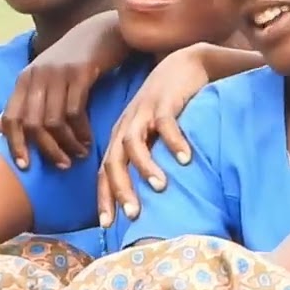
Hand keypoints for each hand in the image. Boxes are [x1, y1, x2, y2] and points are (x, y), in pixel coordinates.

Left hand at [0, 11, 128, 169]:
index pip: (11, 117)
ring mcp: (58, 73)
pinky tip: (88, 139)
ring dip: (67, 144)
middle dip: (47, 150)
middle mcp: (37, 75)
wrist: (103, 31)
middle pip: (33, 124)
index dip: (15, 144)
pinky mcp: (80, 72)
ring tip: (80, 153)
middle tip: (64, 165)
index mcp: (24, 78)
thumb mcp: (44, 76)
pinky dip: (81, 131)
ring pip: (54, 121)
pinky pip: (75, 111)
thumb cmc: (74, 60)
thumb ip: (23, 100)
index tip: (26, 167)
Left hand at [97, 45, 210, 225]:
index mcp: (120, 137)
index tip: (108, 225)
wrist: (184, 64)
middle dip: (121, 189)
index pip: (105, 171)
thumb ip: (148, 158)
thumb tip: (151, 197)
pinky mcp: (164, 101)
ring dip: (146, 166)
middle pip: (113, 161)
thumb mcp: (151, 132)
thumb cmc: (168, 106)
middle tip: (133, 214)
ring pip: (134, 143)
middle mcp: (126, 126)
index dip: (104, 197)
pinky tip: (186, 159)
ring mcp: (143, 113)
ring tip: (160, 187)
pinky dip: (174, 142)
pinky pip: (166, 124)